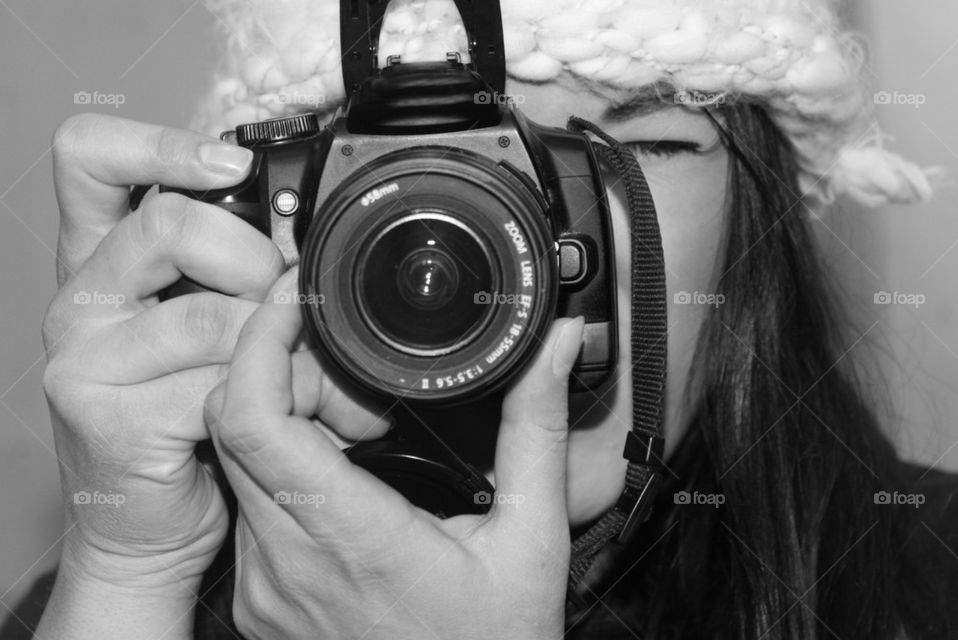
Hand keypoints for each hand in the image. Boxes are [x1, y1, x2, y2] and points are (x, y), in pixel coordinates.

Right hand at [38, 113, 283, 637]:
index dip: (161, 144)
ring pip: (211, 317)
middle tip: (288, 306)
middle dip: (256, 262)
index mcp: (103, 260)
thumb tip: (307, 245)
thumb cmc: (189, 418)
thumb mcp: (214, 332)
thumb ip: (238, 278)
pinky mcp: (107, 417)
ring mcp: (83, 358)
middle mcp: (81, 299)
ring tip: (321, 380)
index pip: (92, 158)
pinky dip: (282, 400)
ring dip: (288, 350)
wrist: (149, 524)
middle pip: (168, 225)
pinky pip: (219, 386)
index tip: (231, 167)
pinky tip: (299, 416)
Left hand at [205, 269, 583, 639]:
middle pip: (232, 423)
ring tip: (353, 412)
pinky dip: (278, 462)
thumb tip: (552, 347)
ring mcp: (264, 587)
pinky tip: (337, 465)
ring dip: (278, 414)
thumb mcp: (532, 536)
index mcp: (352, 538)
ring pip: (233, 462)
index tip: (292, 301)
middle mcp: (286, 563)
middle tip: (346, 361)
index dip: (259, 343)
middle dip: (277, 366)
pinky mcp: (259, 600)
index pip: (252, 419)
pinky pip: (246, 505)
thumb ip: (538, 429)